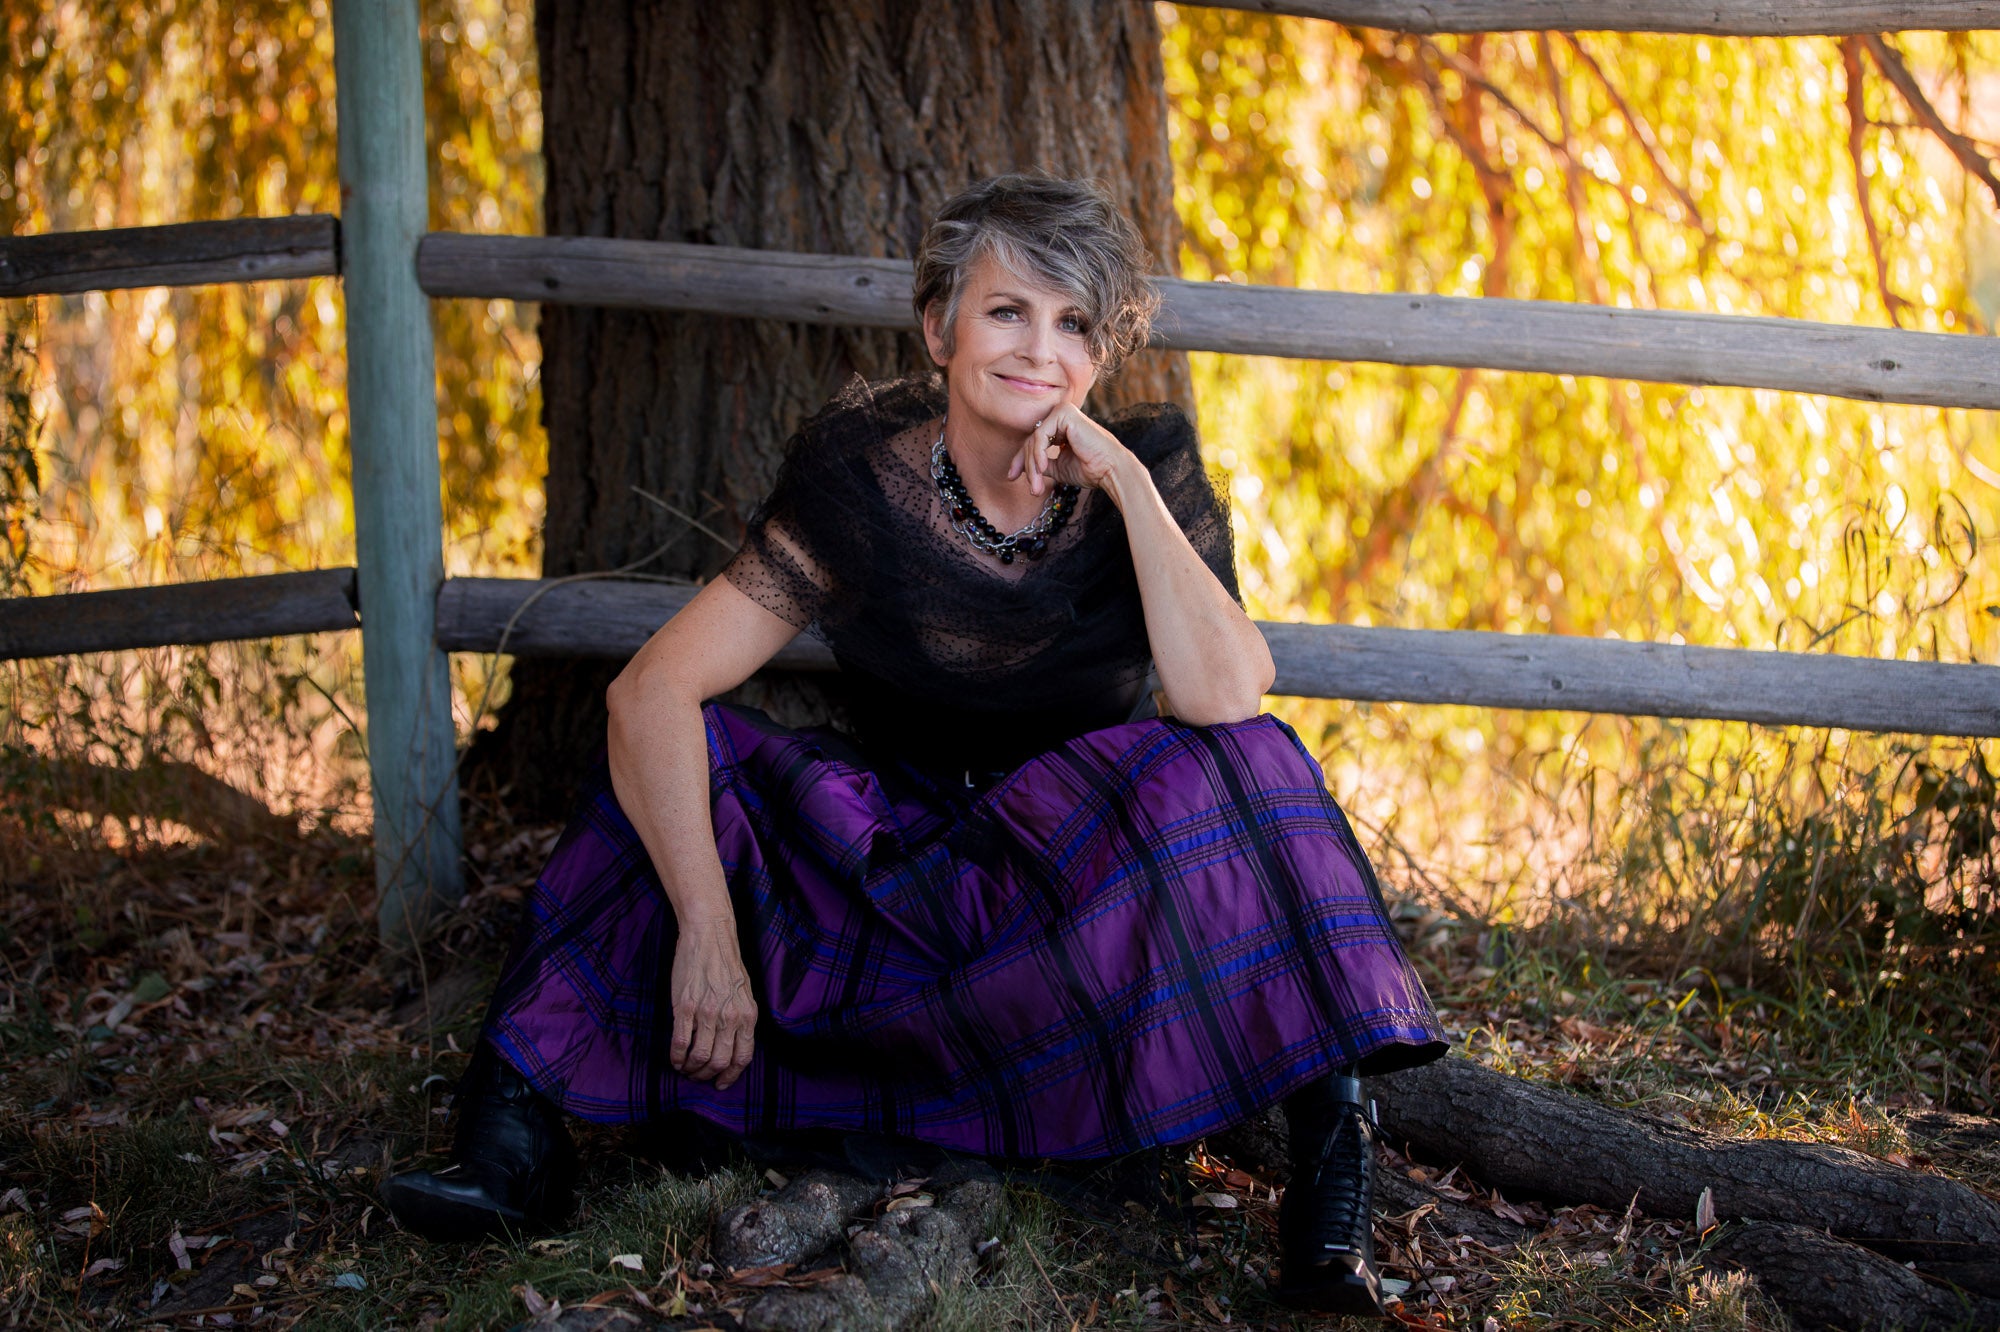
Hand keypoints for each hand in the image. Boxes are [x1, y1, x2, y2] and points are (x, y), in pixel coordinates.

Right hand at [669, 922, 757, 1089]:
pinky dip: (676, 1057)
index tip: (721, 1083)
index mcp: (747, 1015)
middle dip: (707, 1075)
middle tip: (698, 1076)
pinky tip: (674, 1059)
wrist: (709, 936)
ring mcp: (706, 1012)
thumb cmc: (726, 963)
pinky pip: (680, 1042)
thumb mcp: (744, 993)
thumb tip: (732, 1045)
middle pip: (719, 1061)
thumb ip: (740, 1019)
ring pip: (699, 1056)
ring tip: (685, 1069)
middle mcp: (729, 1017)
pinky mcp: (685, 1007)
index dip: (731, 1075)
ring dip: (691, 1069)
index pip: (743, 1057)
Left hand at [1009, 402, 1136, 497]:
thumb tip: (1024, 468)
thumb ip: (1043, 464)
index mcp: (1061, 427)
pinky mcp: (1064, 413)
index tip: (1011, 477)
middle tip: (1033, 489)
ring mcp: (1063, 412)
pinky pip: (1040, 435)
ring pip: (1034, 440)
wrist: (1110, 470)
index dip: (1021, 460)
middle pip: (1031, 441)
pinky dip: (1038, 454)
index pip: (1034, 442)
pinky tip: (1042, 468)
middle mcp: (1061, 416)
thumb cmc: (1091, 470)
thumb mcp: (1059, 468)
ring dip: (1033, 465)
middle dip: (1028, 467)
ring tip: (1037, 485)